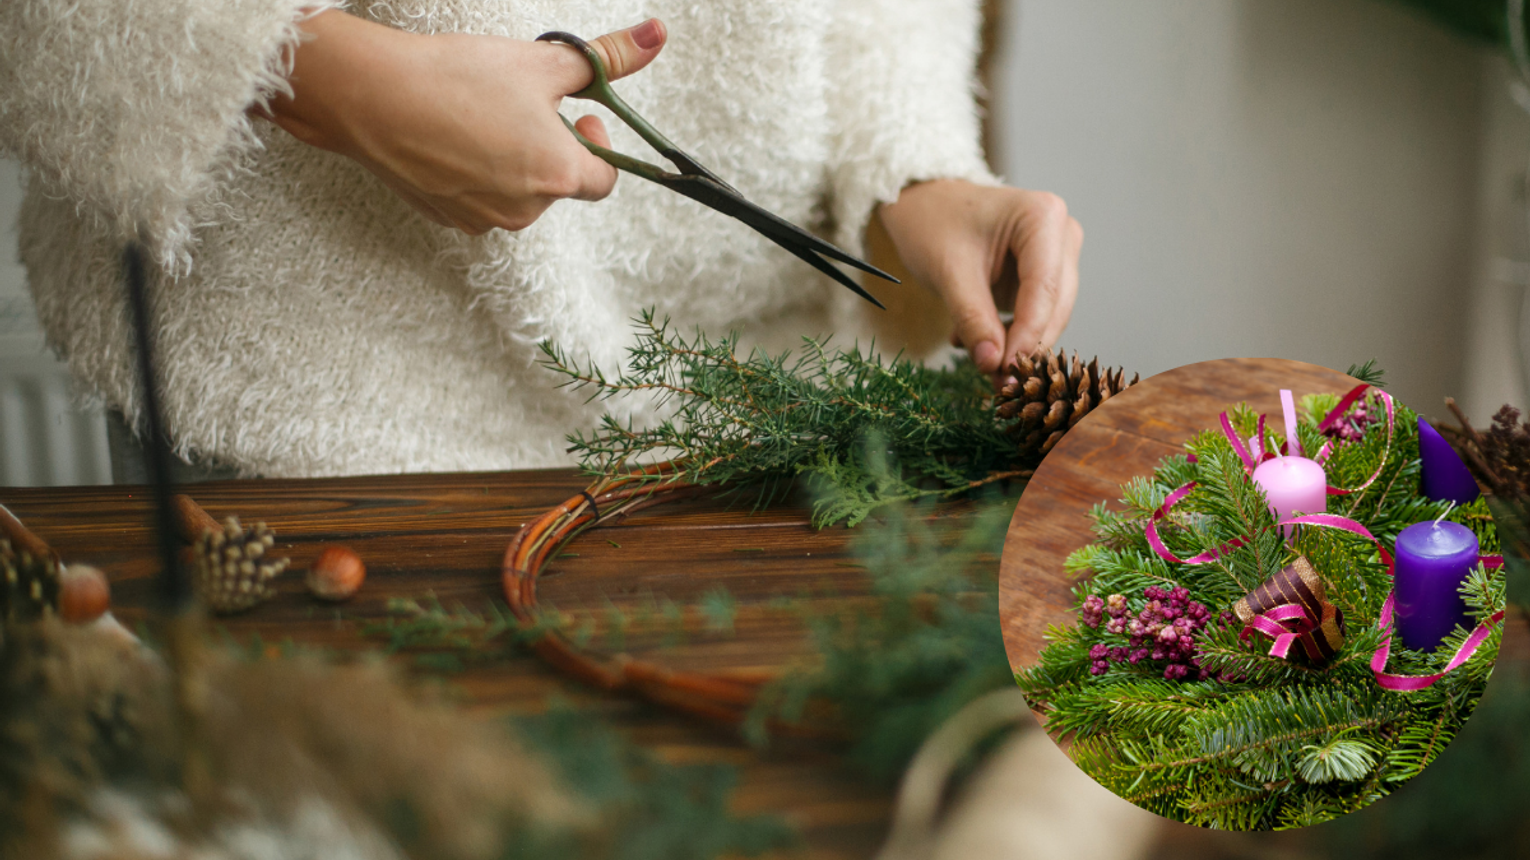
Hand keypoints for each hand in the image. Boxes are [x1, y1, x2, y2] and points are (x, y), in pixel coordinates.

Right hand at [266, 11, 667, 233]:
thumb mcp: (541, 61)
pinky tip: (452, 136)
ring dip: (514, 161)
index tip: (579, 115)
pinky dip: (477, 173)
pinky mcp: (449, 220)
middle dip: (550, 147)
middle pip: (559, 184)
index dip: (598, 144)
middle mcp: (526, 210)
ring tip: (480, 118)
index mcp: (558, 175)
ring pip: (519, 192)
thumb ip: (603, 58)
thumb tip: (655, 38)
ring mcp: (484, 220)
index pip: (605, 179)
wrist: (371, 97)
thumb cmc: (458, 78)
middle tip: (520, 106)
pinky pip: (480, 199)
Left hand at [878, 179, 1081, 384]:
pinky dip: (1006, 334)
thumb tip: (992, 365)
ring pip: (1048, 316)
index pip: (1046, 288)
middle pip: (1055, 305)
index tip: (1007, 371)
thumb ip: (973, 318)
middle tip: (997, 382)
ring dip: (1014, 344)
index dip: (1028, 335)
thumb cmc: (932, 222)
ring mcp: (1056, 255)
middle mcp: (1061, 234)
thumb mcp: (948, 272)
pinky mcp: (1042, 276)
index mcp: (1043, 218)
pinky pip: (1033, 316)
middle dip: (1025, 346)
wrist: (921, 204)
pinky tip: (972, 340)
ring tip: (976, 359)